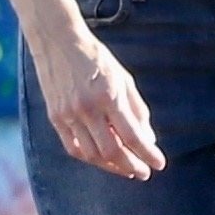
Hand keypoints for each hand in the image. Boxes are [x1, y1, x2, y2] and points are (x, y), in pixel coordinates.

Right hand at [32, 18, 164, 179]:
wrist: (59, 41)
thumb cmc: (97, 59)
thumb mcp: (123, 78)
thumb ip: (136, 109)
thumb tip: (147, 138)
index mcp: (109, 96)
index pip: (132, 135)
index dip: (148, 154)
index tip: (159, 164)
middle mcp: (87, 108)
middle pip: (112, 151)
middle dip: (132, 166)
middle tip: (144, 172)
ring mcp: (68, 115)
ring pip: (92, 154)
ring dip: (112, 166)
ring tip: (126, 168)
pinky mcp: (55, 117)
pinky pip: (73, 148)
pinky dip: (90, 158)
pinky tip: (102, 160)